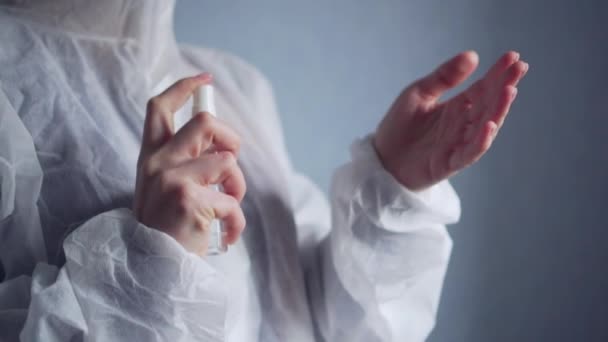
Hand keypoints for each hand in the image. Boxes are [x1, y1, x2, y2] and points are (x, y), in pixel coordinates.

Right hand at [133, 74, 245, 255]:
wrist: (152, 270)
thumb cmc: (166, 230)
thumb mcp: (162, 190)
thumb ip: (183, 164)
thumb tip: (221, 147)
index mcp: (150, 158)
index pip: (159, 108)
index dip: (184, 88)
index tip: (205, 81)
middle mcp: (157, 163)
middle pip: (205, 122)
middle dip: (231, 138)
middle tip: (231, 164)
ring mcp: (171, 179)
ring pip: (226, 161)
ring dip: (238, 186)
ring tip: (229, 208)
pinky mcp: (189, 200)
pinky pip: (232, 200)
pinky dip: (237, 221)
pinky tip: (227, 235)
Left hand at [374, 51, 527, 190]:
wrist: (381, 159)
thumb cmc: (399, 127)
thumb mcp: (418, 93)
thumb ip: (444, 77)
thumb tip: (473, 55)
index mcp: (458, 107)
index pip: (483, 88)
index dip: (498, 74)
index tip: (513, 57)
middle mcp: (463, 125)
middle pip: (489, 105)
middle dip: (505, 86)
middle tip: (519, 68)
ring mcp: (458, 144)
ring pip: (485, 127)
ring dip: (498, 110)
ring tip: (509, 91)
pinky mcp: (448, 163)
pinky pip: (469, 152)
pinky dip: (481, 141)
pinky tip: (490, 125)